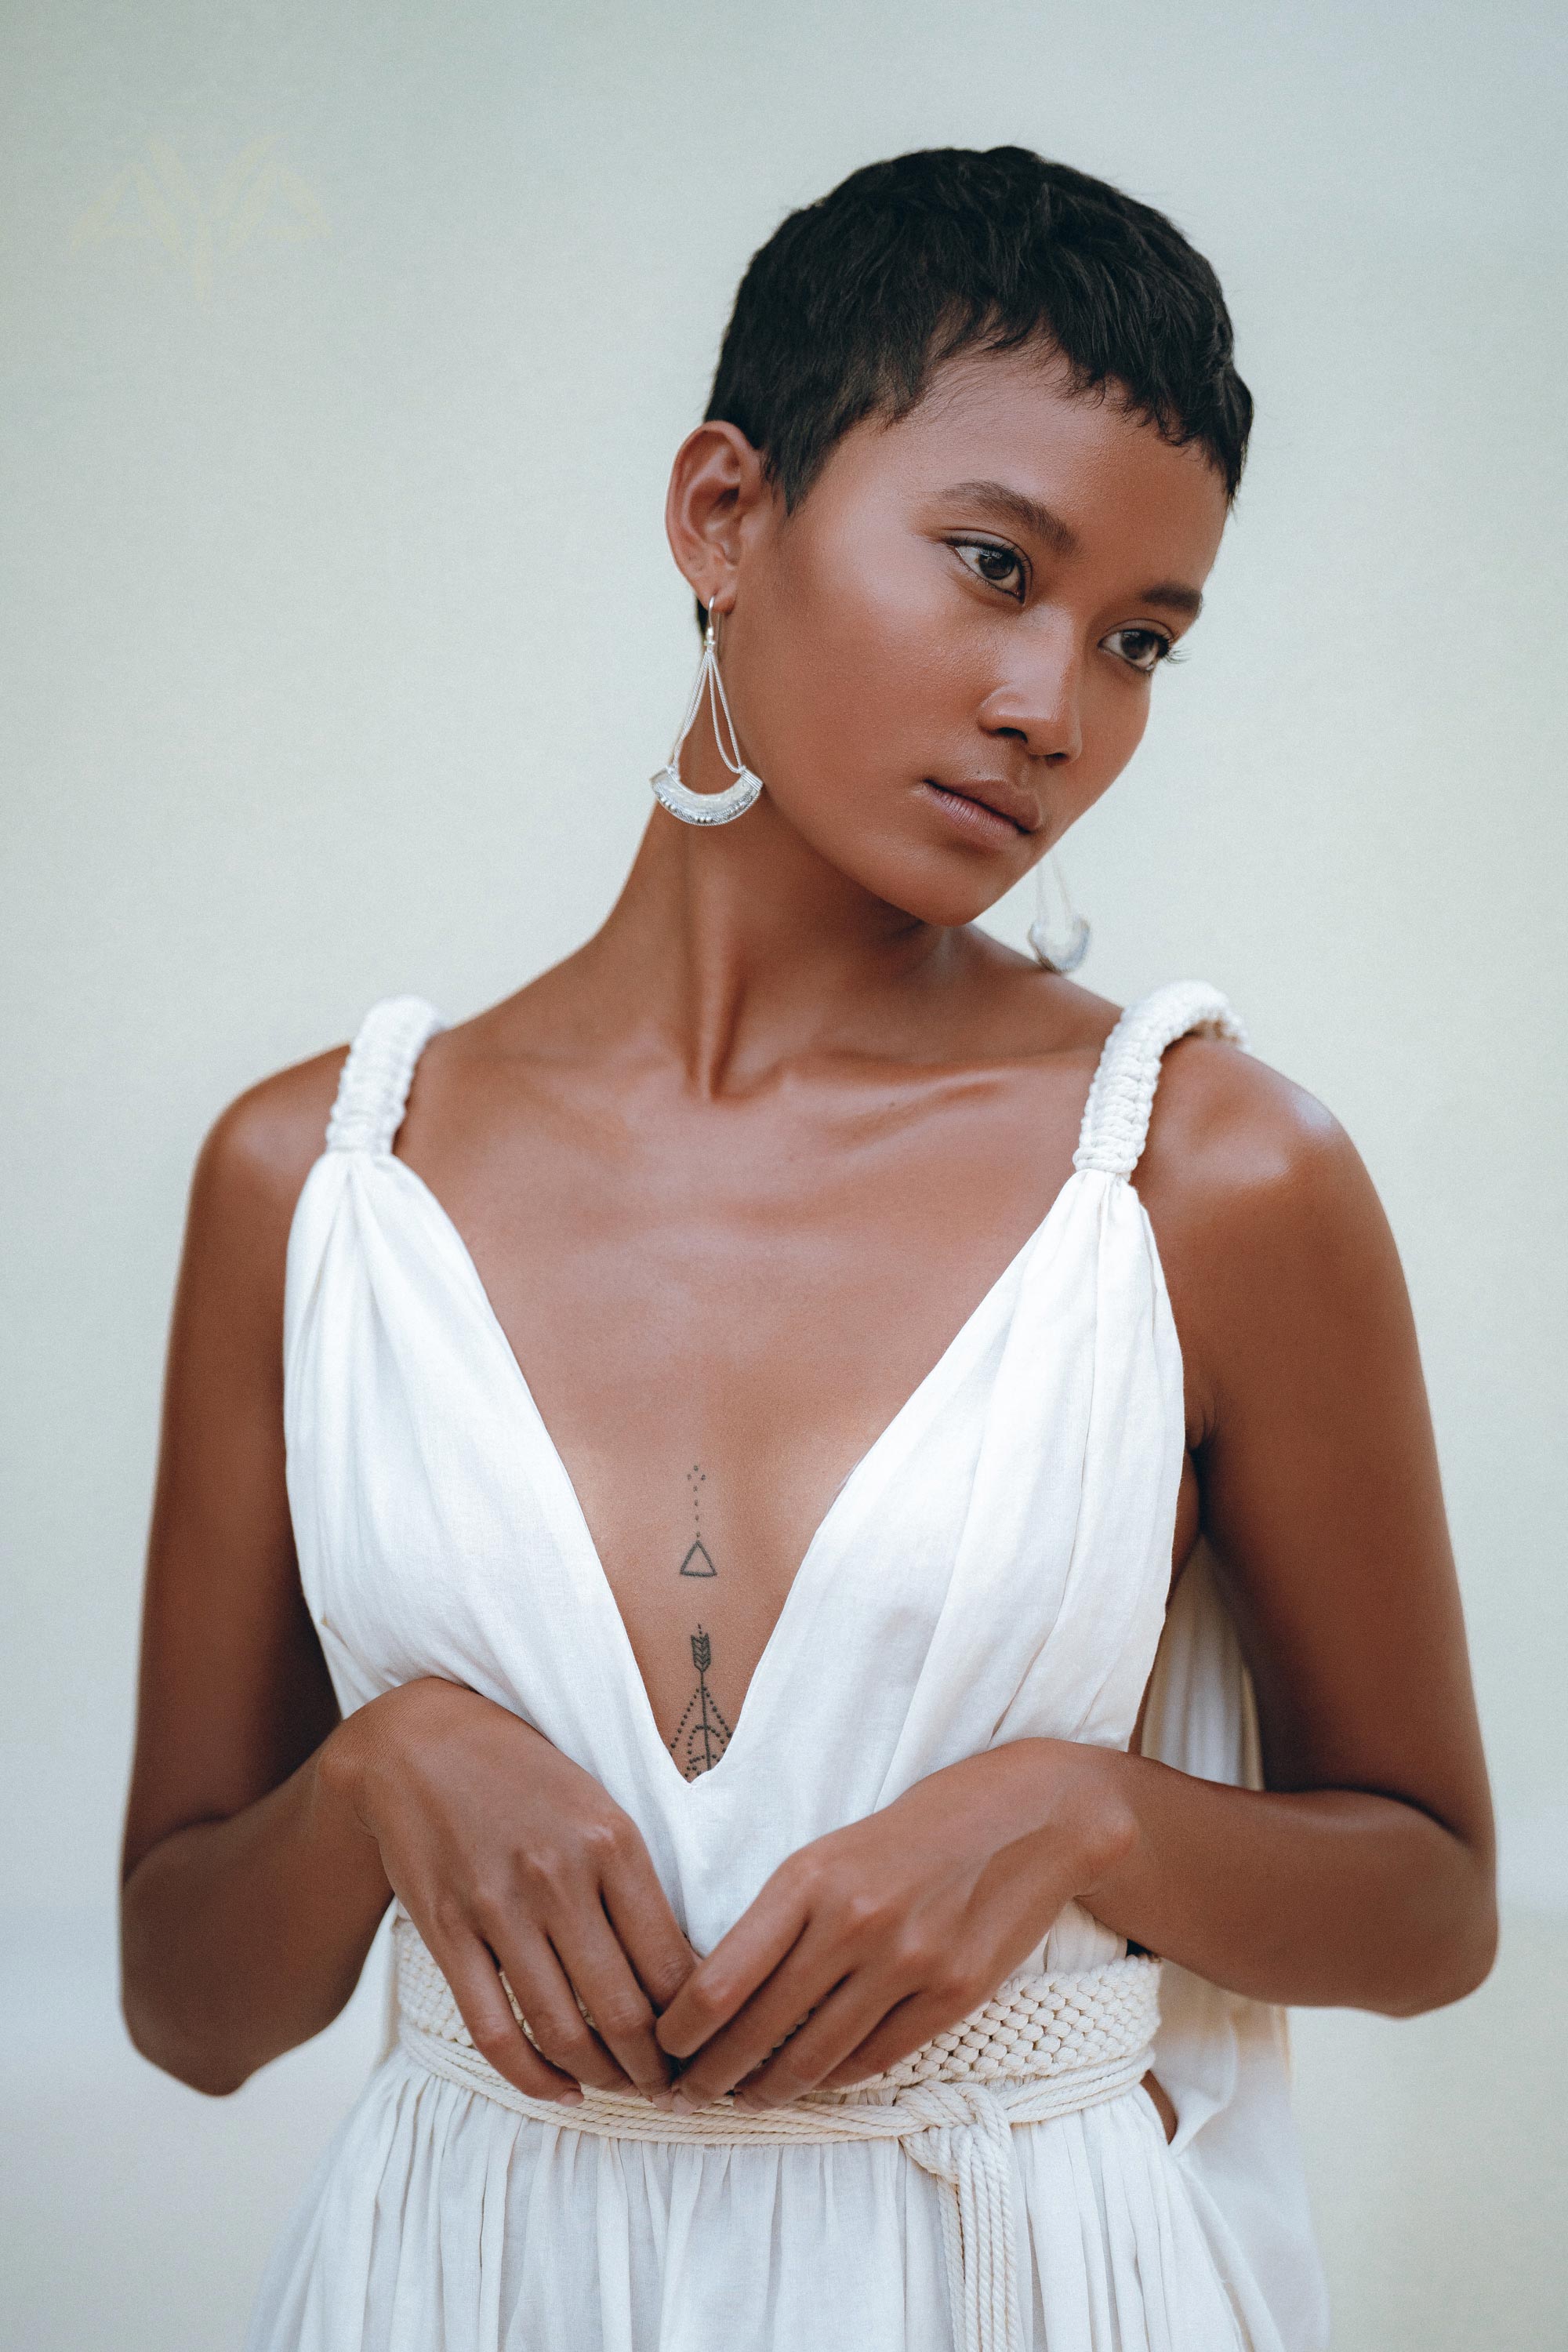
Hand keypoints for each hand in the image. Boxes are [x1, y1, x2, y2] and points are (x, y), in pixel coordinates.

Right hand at [324, 1677, 696, 2106]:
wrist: (418, 1743)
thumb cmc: (525, 1776)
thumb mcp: (598, 1806)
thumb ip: (637, 1882)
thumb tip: (689, 1972)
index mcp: (612, 1841)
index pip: (672, 1964)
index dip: (698, 2023)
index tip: (708, 2045)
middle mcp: (559, 1877)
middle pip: (624, 2011)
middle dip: (657, 2068)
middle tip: (673, 2088)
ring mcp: (497, 1908)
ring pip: (562, 2031)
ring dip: (602, 2078)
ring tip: (623, 2089)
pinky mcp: (446, 1932)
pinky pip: (493, 2031)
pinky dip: (533, 2077)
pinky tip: (562, 2090)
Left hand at [653, 1739, 1133, 2109]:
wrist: (1029, 1814)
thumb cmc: (919, 1829)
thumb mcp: (836, 1851)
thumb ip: (784, 1914)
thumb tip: (720, 1990)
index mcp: (810, 1877)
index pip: (719, 1980)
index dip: (678, 2031)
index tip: (660, 2049)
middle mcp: (854, 1922)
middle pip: (756, 2030)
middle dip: (709, 2075)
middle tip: (683, 2096)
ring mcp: (908, 1963)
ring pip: (813, 2059)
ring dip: (765, 2090)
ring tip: (741, 2099)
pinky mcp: (955, 1994)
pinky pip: (874, 2059)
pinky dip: (832, 2080)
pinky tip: (810, 2083)